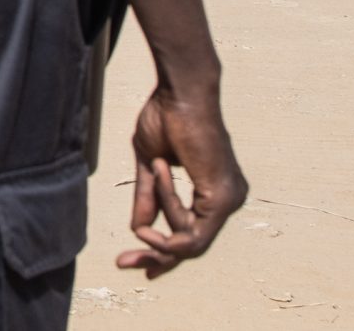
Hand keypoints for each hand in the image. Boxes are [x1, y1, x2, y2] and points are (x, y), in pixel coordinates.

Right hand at [118, 85, 246, 277]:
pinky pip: (191, 229)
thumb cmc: (166, 117)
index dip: (162, 252)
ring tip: (156, 166)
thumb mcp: (151, 165)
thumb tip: (138, 227)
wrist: (180, 92)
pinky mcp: (223, 198)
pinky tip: (159, 173)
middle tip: (123, 262)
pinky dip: (168, 207)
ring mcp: (230, 200)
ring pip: (188, 239)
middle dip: (156, 255)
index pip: (190, 235)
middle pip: (191, 247)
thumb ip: (148, 197)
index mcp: (215, 192)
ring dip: (161, 208)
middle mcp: (228, 200)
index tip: (132, 260)